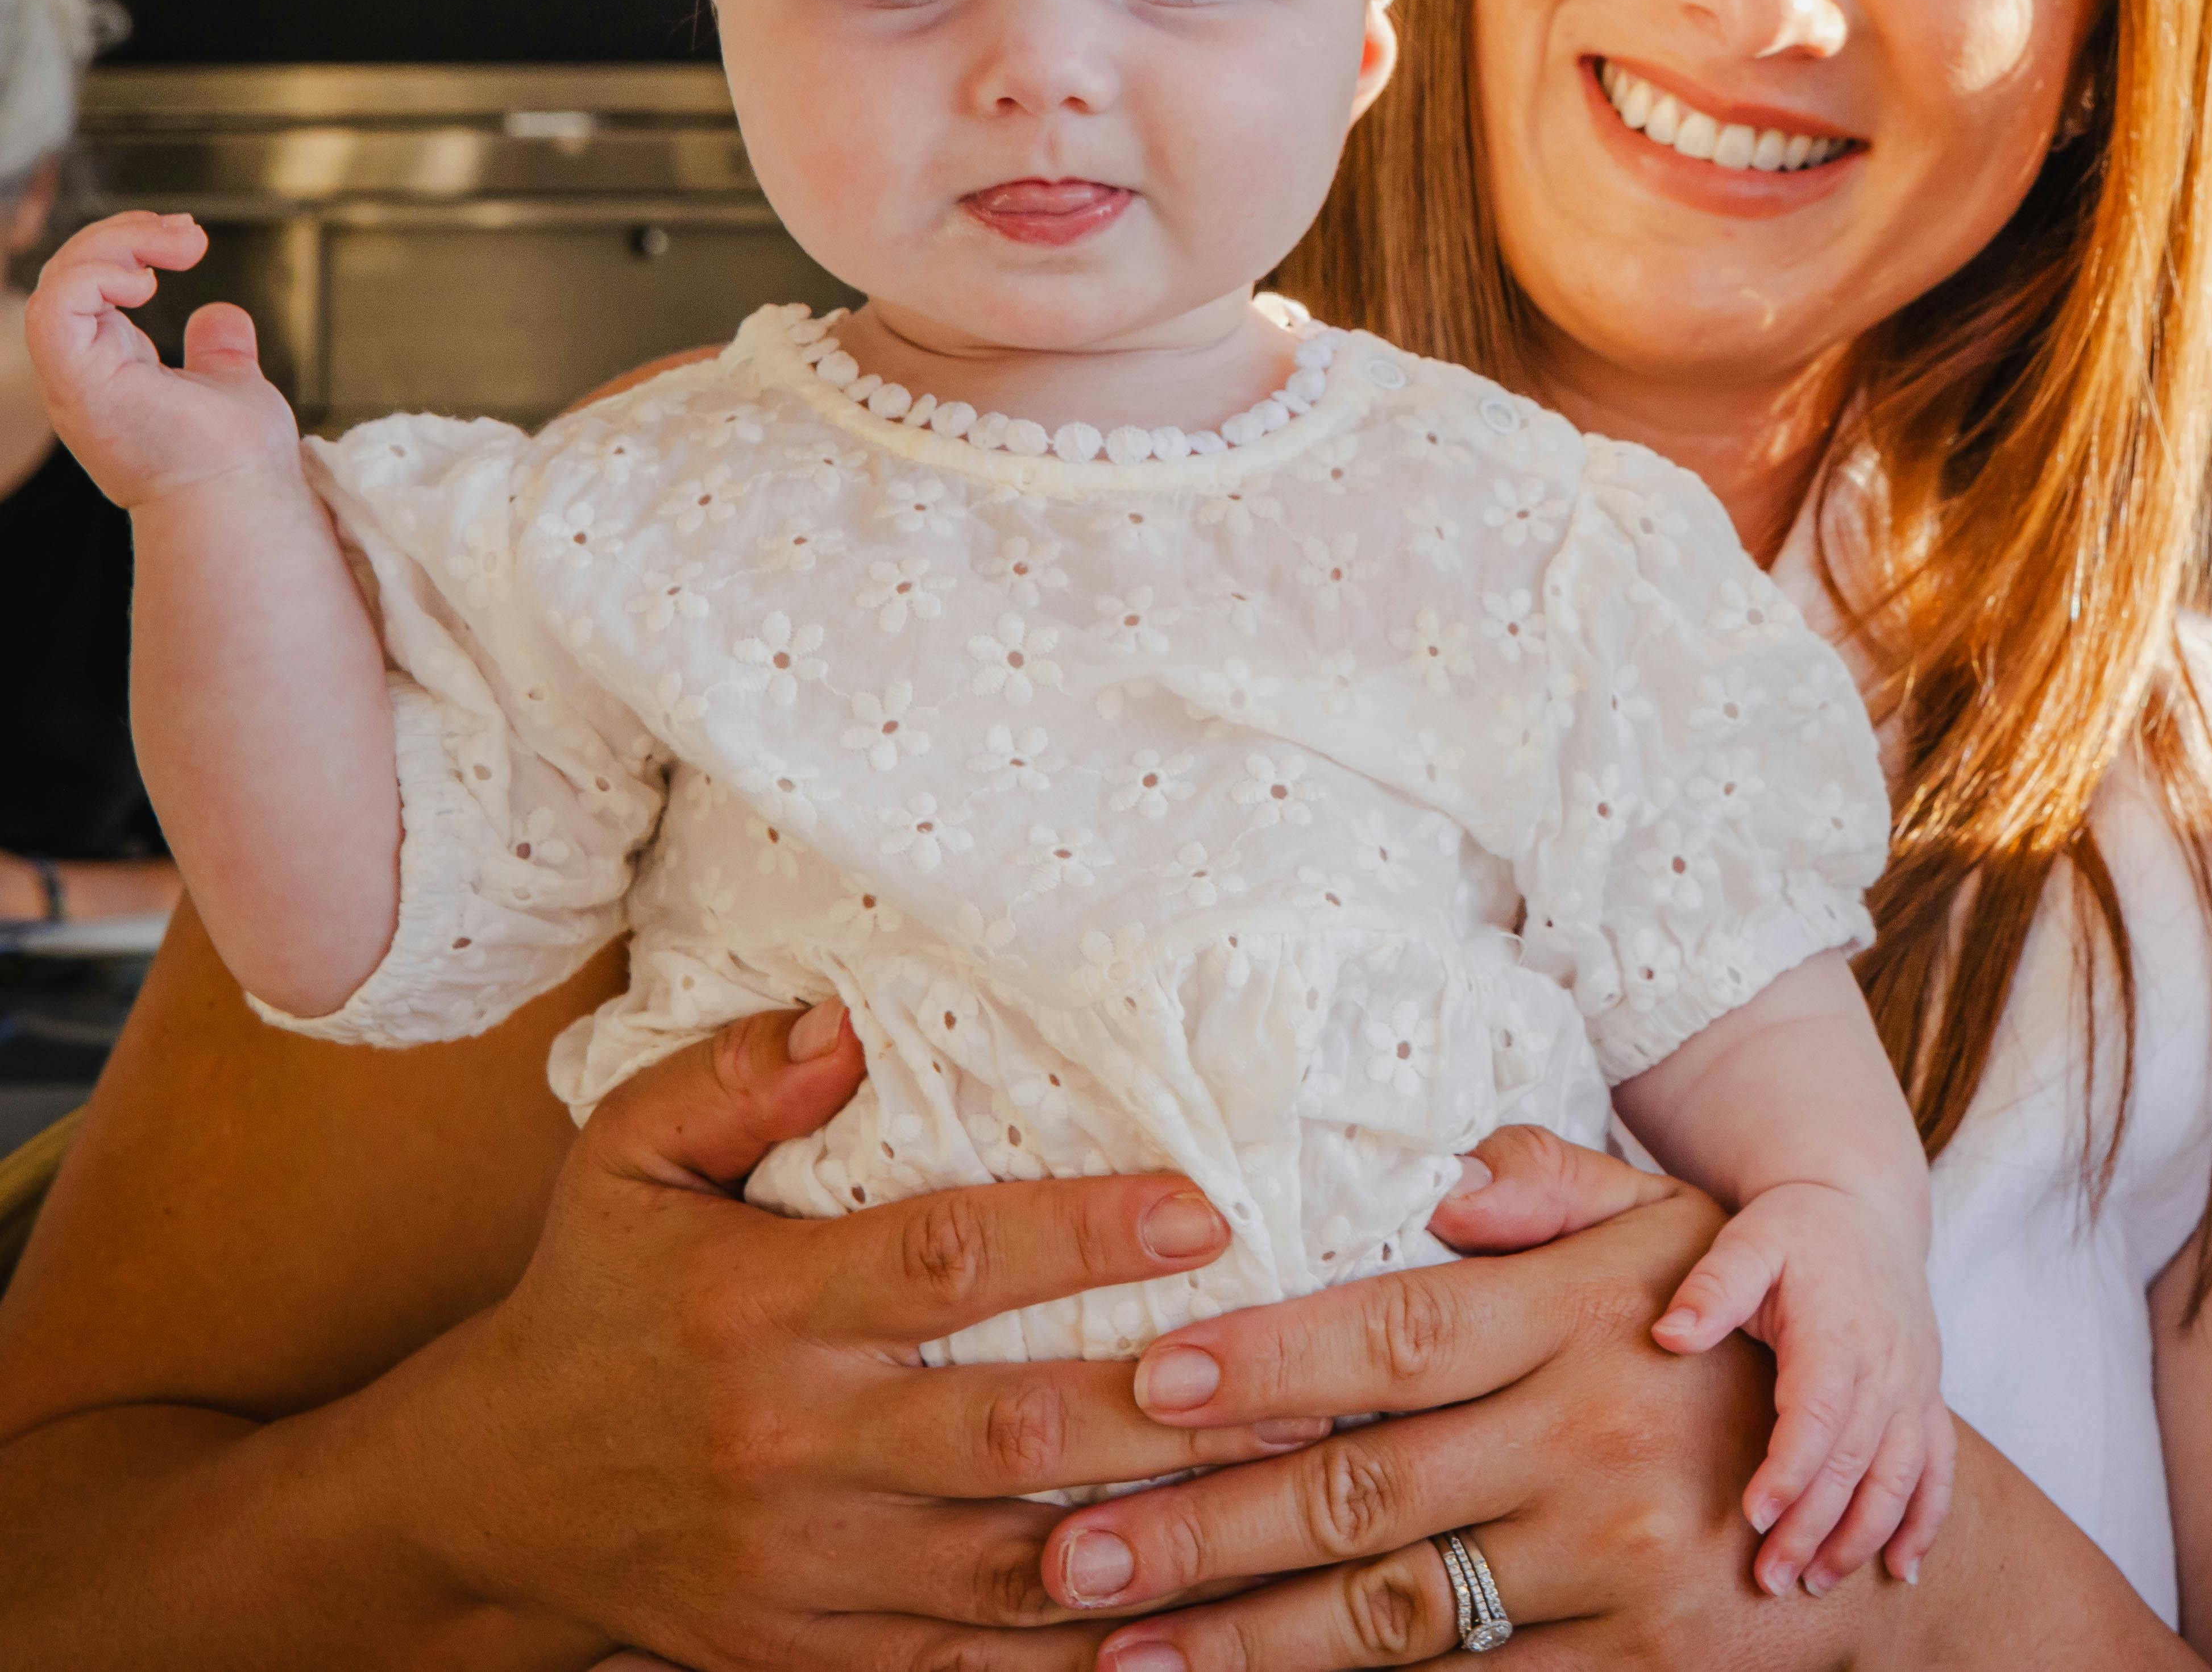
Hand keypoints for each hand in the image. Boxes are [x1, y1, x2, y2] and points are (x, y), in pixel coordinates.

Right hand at [23, 211, 295, 507]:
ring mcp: (75, 380)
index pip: (87, 289)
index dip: (124, 248)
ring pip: (57, 283)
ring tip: (176, 246)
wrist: (241, 502)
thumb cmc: (238, 462)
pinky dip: (96, 276)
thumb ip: (215, 354)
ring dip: (114, 246)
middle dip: (122, 235)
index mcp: (110, 370)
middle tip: (187, 234)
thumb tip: (218, 314)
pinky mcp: (78, 382)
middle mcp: (83, 374)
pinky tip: (146, 282)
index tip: (188, 240)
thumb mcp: (228, 386)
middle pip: (67, 277)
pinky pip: (55, 309)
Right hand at [393, 1000, 1326, 1669]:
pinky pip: (958, 1667)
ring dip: (1153, 1542)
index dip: (1084, 1234)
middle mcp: (791, 1443)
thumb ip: (731, 1078)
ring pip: (1007, 1569)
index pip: (951, 1263)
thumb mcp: (624, 1162)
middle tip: (1311, 1379)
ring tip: (1283, 1503)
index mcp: (762, 1310)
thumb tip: (849, 1020)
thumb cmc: (594, 1301)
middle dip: (1168, 1411)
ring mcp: (801, 1565)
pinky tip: (1176, 1625)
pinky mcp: (804, 1653)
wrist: (484, 1498)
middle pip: (1009, 1431)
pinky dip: (1066, 1655)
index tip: (1207, 1208)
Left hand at [1034, 1136, 1928, 1670]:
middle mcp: (1598, 1438)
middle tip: (1068, 1549)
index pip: (1401, 1333)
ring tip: (1115, 1648)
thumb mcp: (1674, 1236)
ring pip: (1389, 1611)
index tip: (1145, 1382)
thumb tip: (1449, 1175)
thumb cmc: (1727, 1351)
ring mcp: (1615, 1563)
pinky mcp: (1630, 1666)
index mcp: (1592, 1318)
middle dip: (1199, 1525)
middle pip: (1365, 1487)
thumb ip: (1558, 1193)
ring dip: (1238, 1637)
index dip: (1267, 1359)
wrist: (1858, 1517)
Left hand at [1654, 1180, 1952, 1596]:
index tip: (1754, 1515)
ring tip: (1817, 1581)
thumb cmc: (1796, 1229)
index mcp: (1838, 1327)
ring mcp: (1914, 1383)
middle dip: (1816, 1525)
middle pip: (1856, 1458)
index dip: (1792, 1467)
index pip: (1820, 1410)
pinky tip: (1901, 1568)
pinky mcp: (1927, 1396)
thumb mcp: (1749, 1238)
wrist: (1864, 1206)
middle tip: (1771, 1579)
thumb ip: (1714, 1284)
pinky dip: (1925, 1519)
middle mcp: (1887, 1362)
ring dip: (1865, 1533)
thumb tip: (1669, 1332)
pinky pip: (1939, 1465)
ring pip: (1901, 1473)